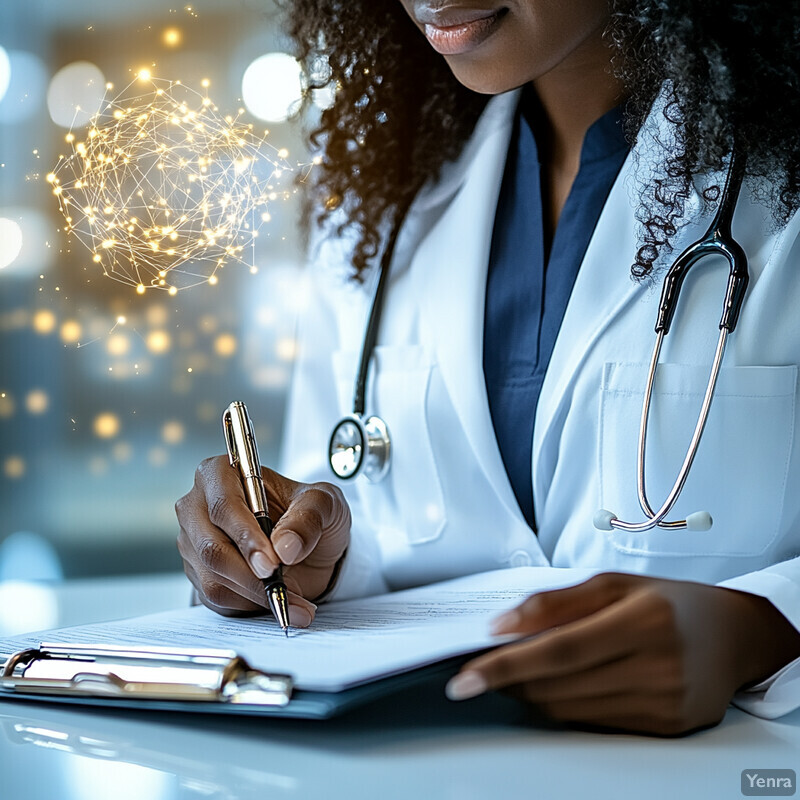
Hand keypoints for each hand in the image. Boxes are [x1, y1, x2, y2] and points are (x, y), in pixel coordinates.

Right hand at [176, 455, 349, 625]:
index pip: (224, 507)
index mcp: (222, 474)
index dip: (246, 538)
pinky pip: (216, 598)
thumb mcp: (324, 503)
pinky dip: (249, 606)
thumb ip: (308, 518)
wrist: (312, 544)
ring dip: (256, 595)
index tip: (272, 564)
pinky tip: (276, 600)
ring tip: (294, 599)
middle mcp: (198, 506)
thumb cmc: (311, 512)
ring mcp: (194, 542)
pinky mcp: (199, 574)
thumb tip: (285, 547)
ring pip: (213, 578)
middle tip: (284, 589)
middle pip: (211, 548)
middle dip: (250, 574)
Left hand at [445, 572, 799, 735]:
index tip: (466, 676)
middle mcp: (657, 667)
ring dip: (532, 693)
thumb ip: (554, 602)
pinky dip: (563, 705)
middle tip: (485, 665)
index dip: (506, 665)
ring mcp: (663, 704)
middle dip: (511, 678)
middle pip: (559, 685)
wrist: (734, 636)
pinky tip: (558, 685)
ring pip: (570, 710)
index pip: (559, 650)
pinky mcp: (664, 728)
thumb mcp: (613, 583)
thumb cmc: (669, 601)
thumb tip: (502, 626)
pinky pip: (593, 723)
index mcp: (643, 620)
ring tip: (520, 671)